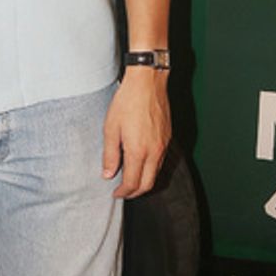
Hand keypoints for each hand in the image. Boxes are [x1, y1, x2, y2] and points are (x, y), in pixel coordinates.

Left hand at [102, 69, 170, 198]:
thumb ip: (109, 154)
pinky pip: (161, 161)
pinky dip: (151, 169)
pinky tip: (141, 163)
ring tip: (130, 179)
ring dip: (144, 181)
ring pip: (156, 173)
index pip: (132, 183)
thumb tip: (108, 174)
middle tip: (123, 192)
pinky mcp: (168, 137)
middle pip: (148, 184)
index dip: (123, 193)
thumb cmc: (127, 101)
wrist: (148, 82)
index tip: (115, 193)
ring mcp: (163, 145)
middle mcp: (154, 151)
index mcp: (138, 151)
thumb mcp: (110, 128)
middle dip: (135, 193)